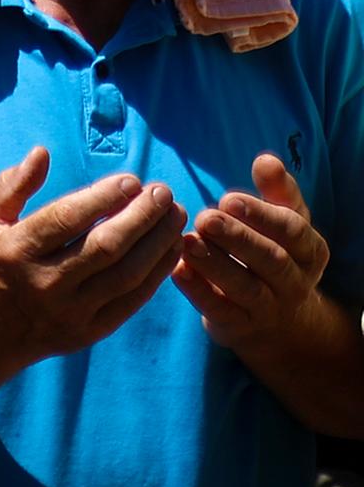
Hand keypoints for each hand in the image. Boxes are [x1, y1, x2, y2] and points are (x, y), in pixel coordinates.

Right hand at [0, 147, 183, 365]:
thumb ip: (12, 186)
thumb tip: (42, 154)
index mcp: (15, 250)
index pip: (66, 219)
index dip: (103, 197)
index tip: (131, 180)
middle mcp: (43, 282)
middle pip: (104, 246)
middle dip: (140, 216)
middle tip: (163, 192)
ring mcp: (70, 310)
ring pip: (126, 273)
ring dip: (158, 241)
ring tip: (175, 214)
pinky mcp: (91, 331)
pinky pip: (134, 299)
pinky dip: (159, 271)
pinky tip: (172, 246)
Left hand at [175, 152, 332, 354]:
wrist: (279, 322)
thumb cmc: (275, 255)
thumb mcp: (284, 225)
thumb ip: (276, 193)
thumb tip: (267, 159)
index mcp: (309, 251)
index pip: (293, 231)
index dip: (262, 215)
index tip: (228, 197)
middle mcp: (295, 281)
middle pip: (271, 259)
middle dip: (238, 238)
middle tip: (205, 217)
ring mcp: (269, 308)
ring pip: (246, 287)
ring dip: (215, 264)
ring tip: (187, 241)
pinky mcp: (240, 327)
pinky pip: (221, 311)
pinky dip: (198, 291)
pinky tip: (176, 270)